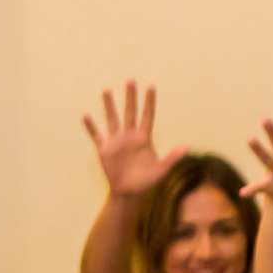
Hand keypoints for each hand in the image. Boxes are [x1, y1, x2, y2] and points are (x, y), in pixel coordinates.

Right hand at [82, 81, 187, 198]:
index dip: (149, 102)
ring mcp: (116, 142)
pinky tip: (86, 116)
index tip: (151, 86)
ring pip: (112, 119)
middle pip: (130, 112)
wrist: (130, 192)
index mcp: (144, 139)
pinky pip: (96, 135)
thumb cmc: (147, 181)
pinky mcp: (104, 149)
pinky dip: (91, 127)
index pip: (147, 116)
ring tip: (107, 90)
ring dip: (109, 106)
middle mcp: (130, 136)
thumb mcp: (161, 170)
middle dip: (131, 97)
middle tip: (131, 80)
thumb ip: (172, 158)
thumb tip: (187, 147)